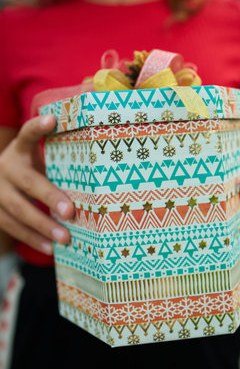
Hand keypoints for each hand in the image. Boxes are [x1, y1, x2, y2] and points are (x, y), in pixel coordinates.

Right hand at [0, 115, 73, 254]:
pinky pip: (12, 227)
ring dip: (42, 225)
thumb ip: (60, 153)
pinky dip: (32, 239)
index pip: (27, 134)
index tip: (52, 119)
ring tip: (65, 238)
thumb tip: (100, 142)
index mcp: (20, 150)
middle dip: (49, 197)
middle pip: (28, 181)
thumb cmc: (31, 168)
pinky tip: (50, 248)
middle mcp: (6, 167)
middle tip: (70, 211)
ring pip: (18, 209)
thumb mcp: (38, 156)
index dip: (37, 127)